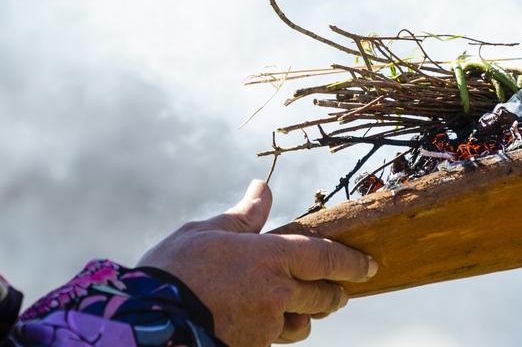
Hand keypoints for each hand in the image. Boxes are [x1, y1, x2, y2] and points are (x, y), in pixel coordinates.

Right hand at [138, 180, 376, 345]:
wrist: (150, 320)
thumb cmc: (175, 268)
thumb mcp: (207, 232)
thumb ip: (243, 216)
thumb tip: (263, 190)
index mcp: (270, 256)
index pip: (327, 257)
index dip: (353, 262)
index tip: (370, 265)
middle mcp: (277, 293)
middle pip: (325, 296)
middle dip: (335, 292)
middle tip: (337, 289)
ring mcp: (266, 326)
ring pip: (303, 324)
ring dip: (305, 315)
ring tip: (294, 307)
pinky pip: (275, 339)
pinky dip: (274, 330)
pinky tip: (259, 321)